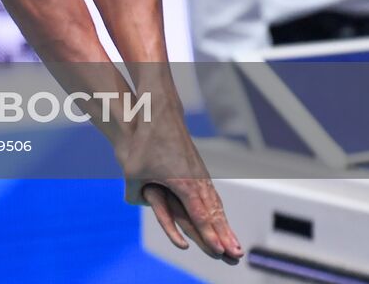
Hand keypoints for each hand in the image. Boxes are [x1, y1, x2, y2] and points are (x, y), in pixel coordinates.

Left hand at [118, 106, 242, 263]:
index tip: (221, 251)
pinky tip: (221, 218)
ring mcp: (200, 174)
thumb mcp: (132, 169)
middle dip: (225, 236)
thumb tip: (131, 201)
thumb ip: (133, 190)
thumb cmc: (144, 142)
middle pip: (214, 214)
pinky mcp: (198, 169)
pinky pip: (212, 195)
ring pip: (216, 205)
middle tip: (238, 255)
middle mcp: (197, 181)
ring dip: (225, 225)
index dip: (210, 235)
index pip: (200, 215)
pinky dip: (219, 210)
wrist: (159, 114)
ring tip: (235, 243)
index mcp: (184, 183)